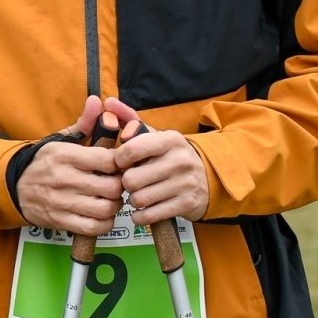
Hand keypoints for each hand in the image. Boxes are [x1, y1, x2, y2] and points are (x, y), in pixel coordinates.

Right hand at [16, 95, 122, 236]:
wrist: (12, 187)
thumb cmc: (43, 162)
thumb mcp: (60, 140)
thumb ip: (84, 123)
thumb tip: (97, 101)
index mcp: (64, 155)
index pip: (108, 159)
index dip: (120, 163)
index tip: (118, 164)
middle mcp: (64, 179)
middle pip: (112, 187)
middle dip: (120, 185)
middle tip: (117, 182)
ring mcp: (62, 202)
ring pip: (106, 209)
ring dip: (114, 205)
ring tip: (109, 198)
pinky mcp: (60, 221)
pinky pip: (94, 227)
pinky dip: (104, 223)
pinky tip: (101, 214)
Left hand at [106, 97, 209, 224]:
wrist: (209, 178)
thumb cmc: (170, 156)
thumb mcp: (155, 136)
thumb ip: (129, 118)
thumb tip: (108, 102)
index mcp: (170, 140)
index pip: (131, 150)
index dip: (118, 160)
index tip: (120, 163)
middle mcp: (179, 160)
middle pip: (131, 179)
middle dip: (126, 183)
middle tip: (131, 182)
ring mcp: (185, 184)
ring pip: (138, 199)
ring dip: (134, 200)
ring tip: (139, 194)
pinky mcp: (187, 204)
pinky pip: (149, 215)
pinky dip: (141, 215)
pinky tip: (143, 209)